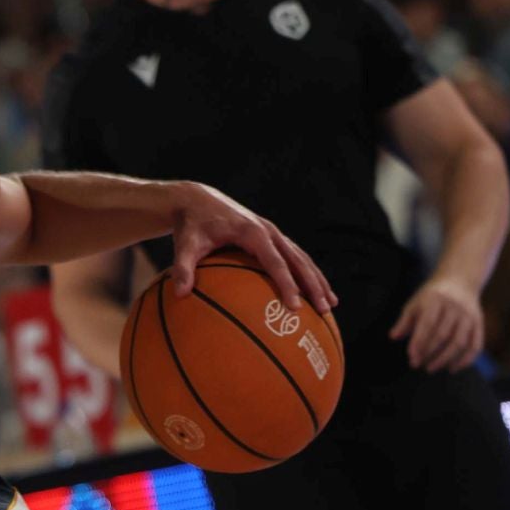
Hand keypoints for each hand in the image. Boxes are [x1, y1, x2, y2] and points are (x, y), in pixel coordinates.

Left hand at [168, 183, 336, 310]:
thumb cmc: (190, 224)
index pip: (274, 262)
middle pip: (297, 260)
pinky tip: (314, 292)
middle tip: (323, 309)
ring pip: (302, 258)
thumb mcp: (185, 244)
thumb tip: (180, 294)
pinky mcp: (271, 236)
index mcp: (251, 232)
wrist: (196, 199)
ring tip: (330, 304)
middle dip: (313, 285)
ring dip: (317, 280)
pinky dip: (307, 273)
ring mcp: (272, 232)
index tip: (293, 305)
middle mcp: (268, 230)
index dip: (286, 283)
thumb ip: (183, 267)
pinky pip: (294, 256)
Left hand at [390, 276, 483, 370]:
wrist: (460, 281)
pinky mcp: (479, 323)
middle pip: (443, 335)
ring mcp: (469, 316)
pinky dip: (465, 360)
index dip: (419, 342)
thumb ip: (405, 321)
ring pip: (459, 342)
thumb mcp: (415, 303)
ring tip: (431, 368)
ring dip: (445, 359)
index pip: (427, 324)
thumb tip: (393, 337)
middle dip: (429, 352)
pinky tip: (452, 368)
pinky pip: (475, 345)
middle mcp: (455, 307)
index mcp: (436, 300)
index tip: (411, 356)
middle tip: (416, 364)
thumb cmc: (431, 297)